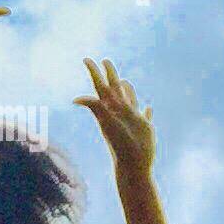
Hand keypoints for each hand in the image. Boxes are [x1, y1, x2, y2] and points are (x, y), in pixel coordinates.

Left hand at [74, 58, 155, 174]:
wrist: (132, 164)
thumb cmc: (120, 144)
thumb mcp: (107, 123)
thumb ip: (95, 107)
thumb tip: (75, 99)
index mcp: (110, 108)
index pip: (101, 86)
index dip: (94, 73)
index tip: (86, 59)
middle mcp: (120, 111)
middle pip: (114, 88)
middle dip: (109, 74)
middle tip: (104, 60)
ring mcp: (132, 119)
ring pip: (129, 99)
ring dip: (127, 90)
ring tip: (123, 81)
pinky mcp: (144, 127)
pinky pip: (145, 115)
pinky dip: (146, 110)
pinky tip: (148, 108)